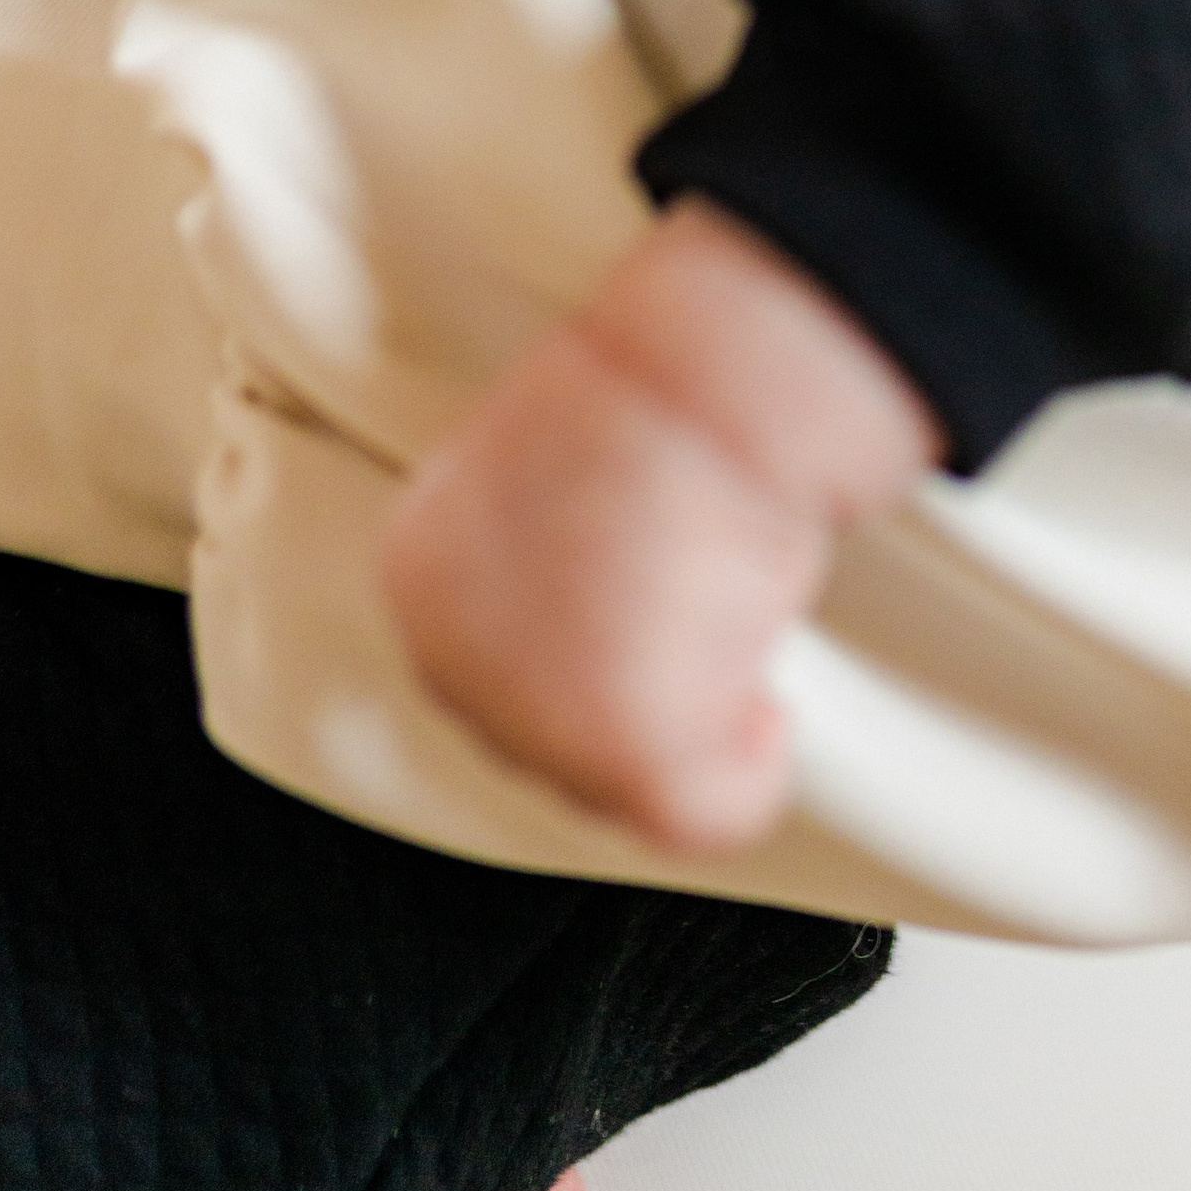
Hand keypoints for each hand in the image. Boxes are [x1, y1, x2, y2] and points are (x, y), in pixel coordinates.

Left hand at [381, 199, 937, 856]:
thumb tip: (597, 587)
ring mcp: (531, 715)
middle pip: (555, 727)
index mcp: (426, 575)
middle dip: (636, 686)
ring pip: (626, 775)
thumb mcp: (557, 464)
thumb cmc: (653, 388)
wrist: (706, 380)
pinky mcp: (621, 753)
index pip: (499, 659)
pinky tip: (763, 707)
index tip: (642, 609)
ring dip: (693, 718)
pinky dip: (749, 773)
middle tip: (699, 620)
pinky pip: (703, 810)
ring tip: (733, 628)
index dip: (586, 640)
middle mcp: (455, 658)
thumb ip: (546, 549)